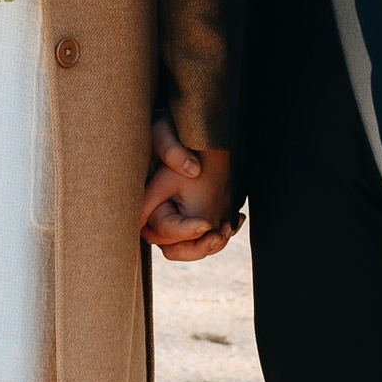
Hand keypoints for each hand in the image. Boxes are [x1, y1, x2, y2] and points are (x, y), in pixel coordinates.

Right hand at [140, 111, 237, 261]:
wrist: (190, 133)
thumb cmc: (169, 133)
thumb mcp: (165, 134)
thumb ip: (170, 149)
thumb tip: (191, 170)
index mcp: (148, 200)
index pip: (160, 229)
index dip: (183, 231)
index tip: (206, 223)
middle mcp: (158, 215)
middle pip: (172, 249)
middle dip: (196, 248)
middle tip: (218, 234)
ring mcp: (176, 219)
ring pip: (188, 248)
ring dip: (210, 245)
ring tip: (228, 227)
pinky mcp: (192, 219)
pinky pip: (202, 241)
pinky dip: (218, 237)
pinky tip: (233, 221)